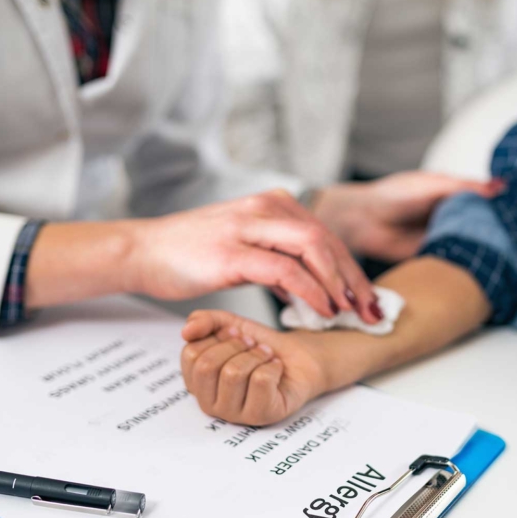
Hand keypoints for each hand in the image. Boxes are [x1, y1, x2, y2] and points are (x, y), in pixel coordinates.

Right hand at [127, 190, 378, 321]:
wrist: (144, 252)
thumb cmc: (191, 255)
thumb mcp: (244, 253)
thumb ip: (277, 264)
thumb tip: (304, 289)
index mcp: (273, 204)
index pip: (327, 236)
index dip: (353, 270)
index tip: (368, 300)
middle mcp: (267, 207)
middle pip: (329, 241)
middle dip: (355, 279)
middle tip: (372, 310)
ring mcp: (250, 226)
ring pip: (314, 249)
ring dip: (339, 284)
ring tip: (351, 312)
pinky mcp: (234, 251)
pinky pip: (286, 269)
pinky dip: (311, 291)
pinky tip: (322, 310)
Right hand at [180, 310, 328, 424]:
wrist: (297, 356)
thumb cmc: (260, 346)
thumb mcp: (228, 324)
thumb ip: (204, 321)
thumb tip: (186, 331)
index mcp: (198, 383)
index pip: (190, 355)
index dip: (216, 337)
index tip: (235, 334)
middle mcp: (211, 403)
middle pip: (207, 367)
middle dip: (234, 345)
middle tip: (251, 344)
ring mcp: (235, 414)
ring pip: (233, 374)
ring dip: (256, 355)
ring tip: (265, 356)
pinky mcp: (261, 416)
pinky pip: (260, 381)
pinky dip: (272, 366)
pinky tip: (275, 370)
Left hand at [313, 171, 503, 260]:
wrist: (364, 221)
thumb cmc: (394, 196)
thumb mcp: (434, 186)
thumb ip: (465, 188)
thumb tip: (501, 187)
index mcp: (453, 194)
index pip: (487, 201)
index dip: (504, 208)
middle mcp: (452, 215)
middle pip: (482, 223)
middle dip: (499, 230)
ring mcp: (445, 235)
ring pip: (472, 242)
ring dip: (486, 248)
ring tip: (512, 254)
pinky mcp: (435, 255)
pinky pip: (457, 259)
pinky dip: (469, 262)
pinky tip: (486, 267)